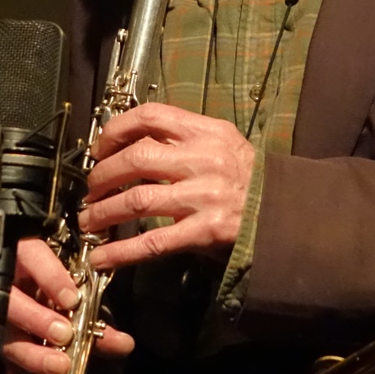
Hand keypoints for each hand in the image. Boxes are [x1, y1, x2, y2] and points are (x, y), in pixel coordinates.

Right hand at [0, 237, 134, 373]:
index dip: (50, 278)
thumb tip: (123, 344)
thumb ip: (92, 314)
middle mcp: (6, 287)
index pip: (32, 257)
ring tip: (58, 367)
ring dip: (32, 354)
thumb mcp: (71, 293)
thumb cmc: (51, 289)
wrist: (23, 287)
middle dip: (39, 321)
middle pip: (13, 302)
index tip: (72, 299)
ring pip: (5, 336)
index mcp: (24, 259)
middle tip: (64, 336)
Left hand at [78, 102, 254, 270]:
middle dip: (102, 175)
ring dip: (104, 211)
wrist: (285, 213)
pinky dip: (122, 251)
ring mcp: (204, 196)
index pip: (151, 116)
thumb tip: (132, 142)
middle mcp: (203, 160)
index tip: (99, 148)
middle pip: (136, 159)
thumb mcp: (222, 143)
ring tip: (89, 220)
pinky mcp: (204, 231)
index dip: (116, 130)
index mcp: (206, 132)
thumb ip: (183, 138)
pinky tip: (102, 257)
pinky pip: (154, 242)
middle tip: (90, 188)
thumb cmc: (248, 178)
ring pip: (138, 200)